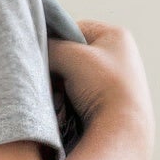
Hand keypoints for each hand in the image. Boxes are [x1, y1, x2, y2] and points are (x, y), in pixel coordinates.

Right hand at [49, 20, 152, 143]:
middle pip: (73, 54)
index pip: (73, 29)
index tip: (46, 57)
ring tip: (60, 95)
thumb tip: (36, 52)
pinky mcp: (112, 102)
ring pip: (75, 76)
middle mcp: (121, 55)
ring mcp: (117, 80)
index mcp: (117, 36)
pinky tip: (69, 107)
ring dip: (63, 85)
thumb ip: (49, 47)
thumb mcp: (69, 56)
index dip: (56, 42)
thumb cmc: (103, 86)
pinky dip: (71, 99)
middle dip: (60, 67)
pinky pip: (82, 94)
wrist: (123, 130)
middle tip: (52, 79)